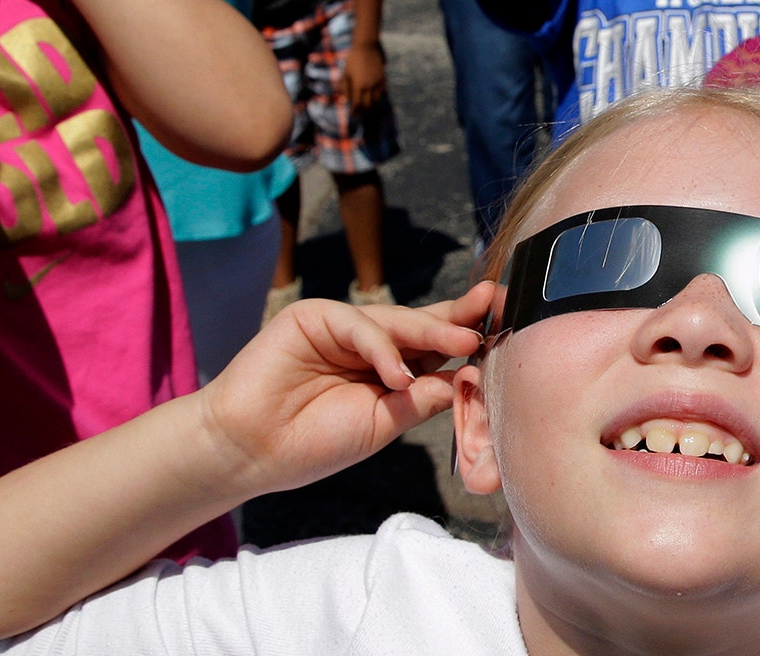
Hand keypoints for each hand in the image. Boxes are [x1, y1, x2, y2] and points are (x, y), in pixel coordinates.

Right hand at [200, 284, 492, 494]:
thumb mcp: (385, 423)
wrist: (253, 451)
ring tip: (466, 342)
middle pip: (422, 325)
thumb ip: (422, 397)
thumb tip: (468, 375)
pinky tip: (397, 375)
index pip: (434, 348)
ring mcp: (341, 328)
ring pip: (396, 321)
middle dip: (460, 318)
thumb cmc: (315, 442)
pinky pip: (359, 326)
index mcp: (388, 370)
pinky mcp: (313, 317)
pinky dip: (381, 349)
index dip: (467, 337)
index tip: (506, 329)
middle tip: (497, 308)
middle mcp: (369, 344)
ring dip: (433, 331)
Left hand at [340, 41, 386, 110]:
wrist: (366, 46)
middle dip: (362, 110)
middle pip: (368, 105)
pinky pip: (382, 92)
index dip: (354, 111)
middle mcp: (369, 86)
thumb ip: (345, 88)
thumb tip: (347, 100)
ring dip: (371, 105)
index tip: (352, 115)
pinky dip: (377, 97)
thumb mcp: (345, 73)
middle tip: (358, 112)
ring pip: (376, 100)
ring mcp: (377, 82)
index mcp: (358, 85)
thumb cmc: (352, 59)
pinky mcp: (382, 78)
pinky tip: (373, 97)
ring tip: (366, 106)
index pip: (357, 104)